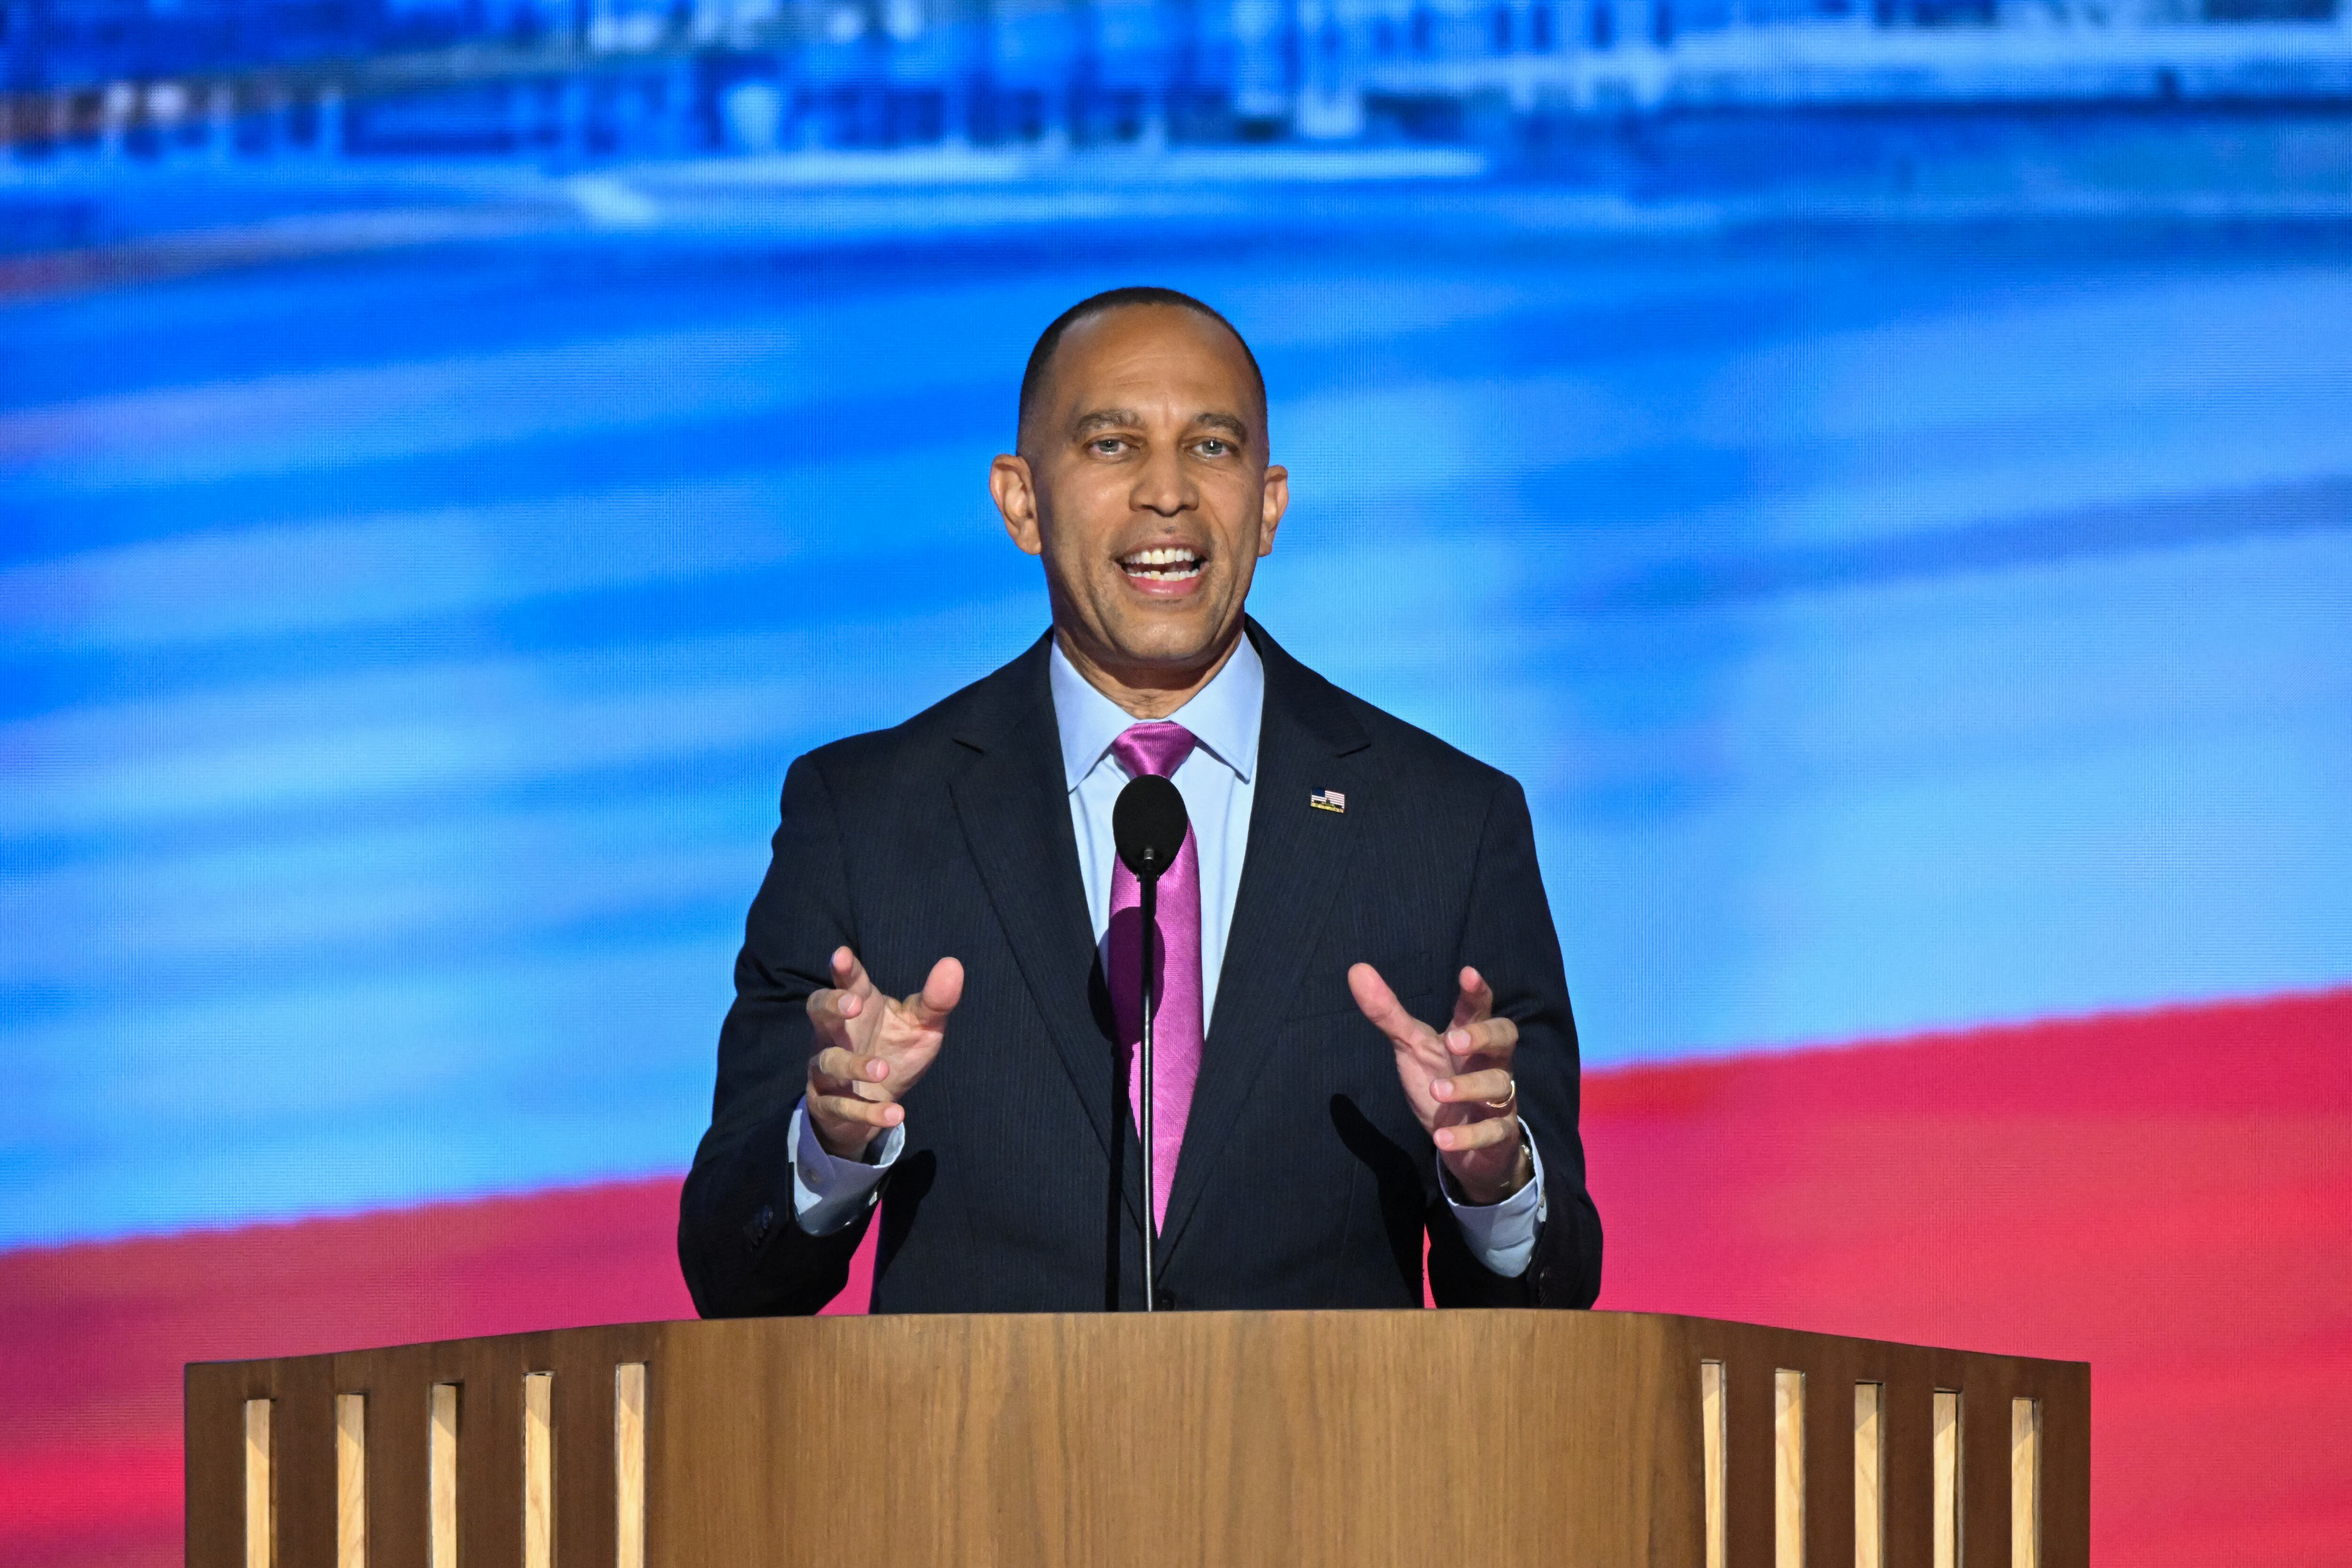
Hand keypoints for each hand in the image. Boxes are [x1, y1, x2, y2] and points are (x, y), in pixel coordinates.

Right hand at [804, 947, 962, 1159]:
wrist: (878, 1102)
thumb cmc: (896, 1050)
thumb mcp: (921, 1026)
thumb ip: (936, 1000)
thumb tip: (953, 964)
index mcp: (859, 1005)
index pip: (848, 982)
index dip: (843, 969)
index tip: (842, 955)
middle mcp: (835, 1033)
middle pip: (818, 1011)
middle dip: (831, 1005)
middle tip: (854, 1005)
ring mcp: (826, 1068)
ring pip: (828, 1062)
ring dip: (853, 1065)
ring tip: (882, 1068)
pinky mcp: (828, 1104)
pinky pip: (841, 1107)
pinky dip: (868, 1112)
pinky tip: (895, 1113)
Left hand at [1349, 962, 1530, 1205]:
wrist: (1464, 1142)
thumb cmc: (1440, 1079)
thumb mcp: (1411, 1046)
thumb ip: (1388, 1013)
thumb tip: (1356, 970)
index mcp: (1468, 1037)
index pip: (1479, 1008)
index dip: (1477, 992)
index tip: (1468, 973)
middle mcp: (1490, 1062)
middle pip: (1504, 1037)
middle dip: (1483, 1036)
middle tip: (1453, 1040)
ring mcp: (1498, 1098)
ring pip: (1499, 1085)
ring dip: (1468, 1087)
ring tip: (1438, 1091)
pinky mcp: (1498, 1133)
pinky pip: (1493, 1132)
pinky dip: (1469, 1135)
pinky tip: (1442, 1138)